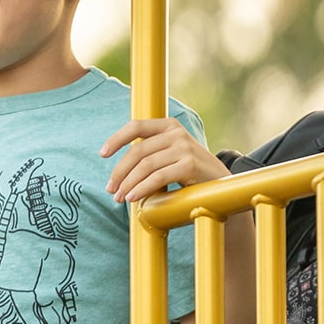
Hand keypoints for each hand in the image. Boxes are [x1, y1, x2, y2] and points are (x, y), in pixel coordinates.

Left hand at [99, 118, 229, 203]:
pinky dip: (142, 188)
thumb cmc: (189, 175)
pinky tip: (133, 198)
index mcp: (168, 125)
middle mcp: (176, 133)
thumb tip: (116, 171)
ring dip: (128, 184)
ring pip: (145, 166)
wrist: (221, 187)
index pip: (136, 126)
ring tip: (120, 198)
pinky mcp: (190, 164)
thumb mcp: (168, 157)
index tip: (102, 154)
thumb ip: (149, 154)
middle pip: (137, 151)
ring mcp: (184, 147)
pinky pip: (157, 177)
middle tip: (110, 189)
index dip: (116, 139)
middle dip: (120, 172)